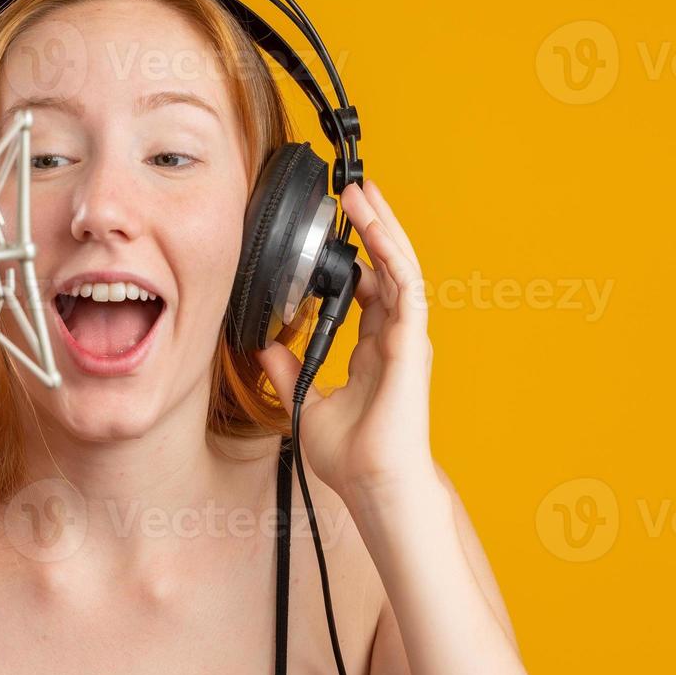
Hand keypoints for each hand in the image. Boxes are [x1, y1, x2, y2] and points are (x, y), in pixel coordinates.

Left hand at [255, 180, 436, 501]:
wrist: (374, 483)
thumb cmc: (352, 456)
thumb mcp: (305, 402)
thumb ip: (288, 369)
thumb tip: (264, 343)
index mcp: (374, 351)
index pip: (369, 291)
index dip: (357, 257)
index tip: (337, 230)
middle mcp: (394, 338)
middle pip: (387, 268)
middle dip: (371, 227)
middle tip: (353, 191)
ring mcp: (406, 337)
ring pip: (399, 266)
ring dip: (381, 226)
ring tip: (362, 191)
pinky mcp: (411, 339)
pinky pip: (405, 284)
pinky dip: (390, 251)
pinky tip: (374, 226)